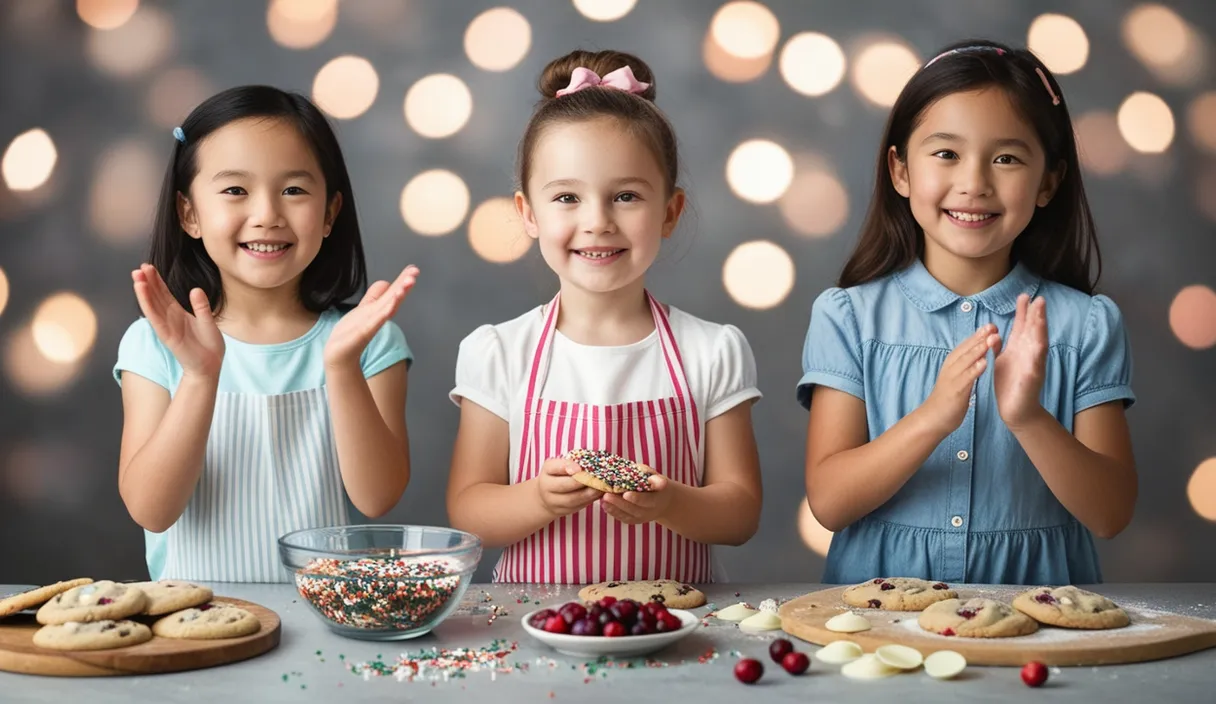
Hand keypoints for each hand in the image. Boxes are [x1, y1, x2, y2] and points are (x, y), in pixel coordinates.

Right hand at [132, 264, 223, 378]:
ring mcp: (167, 327)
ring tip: (137, 277)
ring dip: (144, 292)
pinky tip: (143, 294)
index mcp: (178, 313)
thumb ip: (202, 306)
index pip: (164, 294)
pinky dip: (149, 306)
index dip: (156, 281)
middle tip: (139, 267)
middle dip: (147, 282)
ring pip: (152, 306)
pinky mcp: (168, 336)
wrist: (210, 366)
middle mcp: (170, 318)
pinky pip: (156, 319)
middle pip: (155, 297)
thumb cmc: (209, 345)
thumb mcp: (208, 321)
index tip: (148, 267)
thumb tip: (195, 289)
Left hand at [324, 265, 418, 368]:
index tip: (413, 268)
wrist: (339, 354)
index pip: (393, 292)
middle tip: (416, 272)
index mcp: (378, 309)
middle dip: (405, 284)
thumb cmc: (350, 333)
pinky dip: (387, 310)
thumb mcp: (364, 308)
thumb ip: (374, 296)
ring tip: (409, 282)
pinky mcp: (365, 332)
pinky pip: (378, 320)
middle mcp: (378, 315)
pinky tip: (394, 302)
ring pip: (389, 306)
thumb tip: (386, 282)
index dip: (402, 280)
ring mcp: (373, 323)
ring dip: (399, 294)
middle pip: (394, 297)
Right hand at [536, 457, 602, 517]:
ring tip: (602, 488)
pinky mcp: (563, 510)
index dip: (567, 466)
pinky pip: (578, 506)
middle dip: (582, 482)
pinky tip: (599, 494)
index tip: (579, 468)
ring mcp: (554, 501)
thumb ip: (571, 463)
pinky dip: (590, 500)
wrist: (546, 496)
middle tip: (598, 478)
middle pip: (564, 485)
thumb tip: (591, 463)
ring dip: (589, 493)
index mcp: (547, 471)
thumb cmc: (558, 475)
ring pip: (572, 499)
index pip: (554, 467)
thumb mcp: (559, 465)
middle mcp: (547, 487)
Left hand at [600, 474, 673, 524]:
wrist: (664, 501)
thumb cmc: (655, 483)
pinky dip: (614, 512)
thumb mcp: (654, 475)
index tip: (626, 494)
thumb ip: (644, 473)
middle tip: (606, 495)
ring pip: (628, 515)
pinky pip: (624, 518)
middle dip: (620, 503)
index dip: (637, 498)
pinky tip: (604, 504)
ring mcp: (644, 517)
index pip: (647, 498)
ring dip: (614, 508)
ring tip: (603, 499)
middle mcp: (652, 509)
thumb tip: (629, 469)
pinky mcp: (636, 520)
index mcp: (658, 496)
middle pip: (635, 508)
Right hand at [920, 324, 998, 436]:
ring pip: (967, 360)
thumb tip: (981, 351)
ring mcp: (953, 378)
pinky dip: (975, 369)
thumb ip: (969, 364)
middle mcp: (951, 366)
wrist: (934, 418)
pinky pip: (967, 378)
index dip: (978, 334)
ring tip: (992, 340)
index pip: (967, 345)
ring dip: (980, 349)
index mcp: (953, 362)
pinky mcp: (956, 390)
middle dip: (980, 337)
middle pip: (967, 349)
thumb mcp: (959, 376)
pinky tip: (985, 363)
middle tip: (993, 327)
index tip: (991, 325)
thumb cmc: (949, 396)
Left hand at [994, 294, 1048, 430]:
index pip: (1024, 327)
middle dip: (1037, 317)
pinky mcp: (1030, 383)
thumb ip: (999, 346)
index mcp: (1020, 349)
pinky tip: (1035, 352)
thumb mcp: (1002, 360)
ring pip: (1038, 348)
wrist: (1015, 409)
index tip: (1024, 296)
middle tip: (1039, 300)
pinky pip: (1033, 372)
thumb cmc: (1009, 383)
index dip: (1024, 312)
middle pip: (1035, 332)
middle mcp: (1029, 355)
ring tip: (1041, 320)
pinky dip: (1034, 363)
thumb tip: (995, 332)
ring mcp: (1032, 368)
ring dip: (1040, 334)